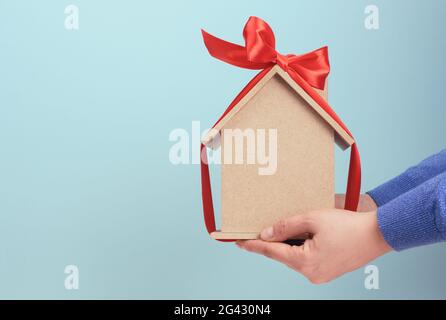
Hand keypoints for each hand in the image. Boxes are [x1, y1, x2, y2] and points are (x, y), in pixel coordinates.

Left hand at [236, 195, 390, 283]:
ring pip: (293, 257)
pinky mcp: (326, 272)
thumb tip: (267, 234)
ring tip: (282, 229)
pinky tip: (300, 236)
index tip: (237, 241)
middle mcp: (310, 273)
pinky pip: (305, 260)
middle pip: (282, 255)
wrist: (377, 235)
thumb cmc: (348, 226)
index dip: (252, 245)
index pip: (271, 252)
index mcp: (305, 262)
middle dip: (271, 242)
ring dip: (287, 244)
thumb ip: (286, 226)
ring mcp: (319, 275)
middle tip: (256, 231)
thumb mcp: (312, 219)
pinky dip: (299, 248)